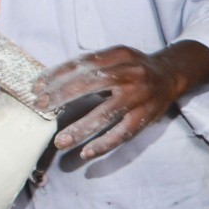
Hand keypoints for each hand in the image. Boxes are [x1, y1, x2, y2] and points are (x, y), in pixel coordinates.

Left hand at [34, 41, 208, 160]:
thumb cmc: (134, 67)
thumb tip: (52, 82)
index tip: (36, 87)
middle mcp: (130, 73)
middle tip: (41, 108)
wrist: (171, 74)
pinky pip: (124, 133)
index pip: (83, 63)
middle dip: (63, 96)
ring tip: (60, 141)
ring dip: (81, 128)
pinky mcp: (146, 116)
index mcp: (119, 55)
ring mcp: (140, 96)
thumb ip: (91, 66)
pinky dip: (105, 144)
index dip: (58, 74)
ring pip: (107, 114)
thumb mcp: (115, 57)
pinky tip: (86, 153)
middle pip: (92, 84)